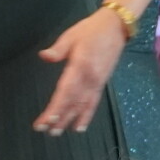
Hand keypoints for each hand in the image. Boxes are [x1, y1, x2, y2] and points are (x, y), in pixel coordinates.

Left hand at [34, 6, 125, 133]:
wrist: (116, 27)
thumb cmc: (91, 30)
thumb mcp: (71, 35)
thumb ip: (58, 50)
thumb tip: (44, 56)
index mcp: (80, 66)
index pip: (64, 92)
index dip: (55, 108)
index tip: (44, 120)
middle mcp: (89, 79)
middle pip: (72, 103)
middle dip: (58, 118)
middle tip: (46, 130)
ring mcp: (96, 83)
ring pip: (81, 106)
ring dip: (69, 120)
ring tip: (56, 132)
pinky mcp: (101, 84)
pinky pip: (92, 103)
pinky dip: (86, 116)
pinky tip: (79, 127)